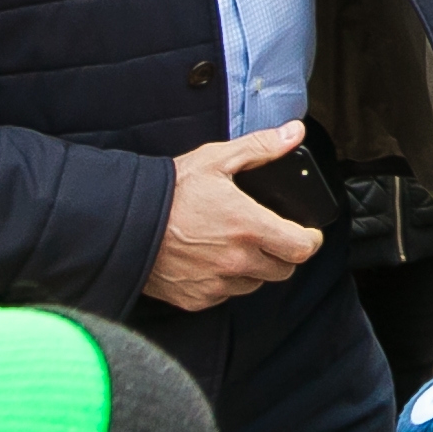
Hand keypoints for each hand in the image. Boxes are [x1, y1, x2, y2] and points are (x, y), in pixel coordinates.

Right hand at [144, 122, 326, 310]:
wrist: (122, 225)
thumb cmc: (170, 192)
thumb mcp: (216, 160)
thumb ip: (260, 148)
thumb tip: (293, 133)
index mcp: (248, 227)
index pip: (301, 248)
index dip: (310, 240)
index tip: (307, 232)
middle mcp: (235, 260)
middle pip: (284, 269)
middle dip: (284, 253)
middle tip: (273, 236)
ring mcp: (216, 283)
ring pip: (256, 283)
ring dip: (256, 268)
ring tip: (239, 245)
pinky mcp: (196, 298)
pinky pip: (226, 294)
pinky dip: (227, 280)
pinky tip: (214, 259)